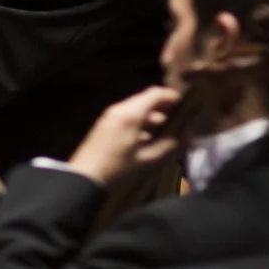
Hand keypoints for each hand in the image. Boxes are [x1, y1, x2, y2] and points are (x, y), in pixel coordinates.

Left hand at [67, 85, 182, 184]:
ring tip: (164, 125)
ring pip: (134, 107)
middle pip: (144, 99)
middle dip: (161, 104)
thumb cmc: (117, 166)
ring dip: (150, 114)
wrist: (86, 174)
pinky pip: (126, 115)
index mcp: (130, 115)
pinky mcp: (105, 123)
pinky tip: (146, 135)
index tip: (182, 101)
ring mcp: (110, 115)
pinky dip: (138, 119)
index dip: (169, 95)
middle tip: (176, 113)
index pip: (153, 94)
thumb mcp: (145, 158)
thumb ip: (166, 145)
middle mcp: (119, 109)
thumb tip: (183, 137)